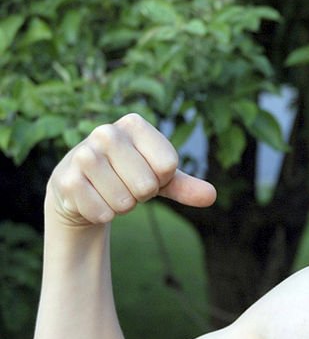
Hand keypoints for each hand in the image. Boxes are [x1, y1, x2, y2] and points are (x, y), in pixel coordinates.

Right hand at [47, 113, 215, 226]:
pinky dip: (104, 214)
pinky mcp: (67, 180)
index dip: (162, 179)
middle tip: (125, 184)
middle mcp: (106, 132)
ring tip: (109, 190)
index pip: (168, 166)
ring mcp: (82, 155)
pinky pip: (103, 213)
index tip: (146, 172)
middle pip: (148, 186)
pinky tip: (92, 200)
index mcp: (134, 124)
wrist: (80, 187)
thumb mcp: (160, 178)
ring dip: (122, 206)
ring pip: (125, 202)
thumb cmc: (127, 175)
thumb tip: (211, 196)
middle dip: (141, 195)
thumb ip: (187, 186)